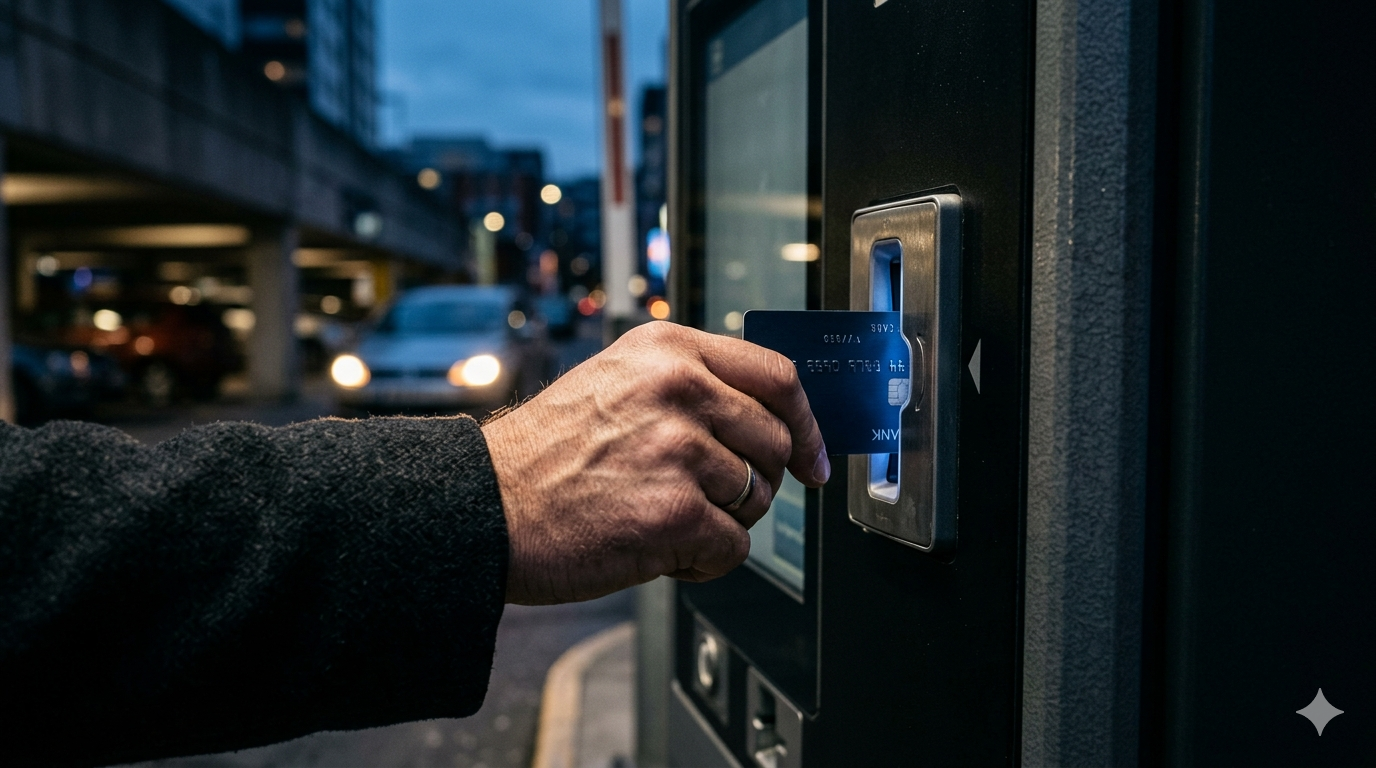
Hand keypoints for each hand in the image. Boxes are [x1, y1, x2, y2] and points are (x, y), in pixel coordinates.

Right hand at [482, 322, 828, 604]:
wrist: (485, 508)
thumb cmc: (545, 455)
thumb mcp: (617, 383)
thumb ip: (687, 386)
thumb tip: (764, 418)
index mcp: (668, 350)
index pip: (777, 376)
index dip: (806, 424)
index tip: (813, 457)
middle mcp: (680, 389)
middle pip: (776, 443)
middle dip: (752, 481)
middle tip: (704, 497)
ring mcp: (681, 450)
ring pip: (756, 500)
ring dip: (717, 522)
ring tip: (657, 516)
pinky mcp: (677, 512)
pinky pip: (733, 548)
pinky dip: (702, 561)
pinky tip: (658, 548)